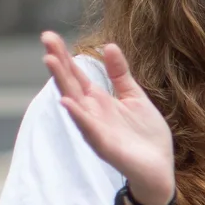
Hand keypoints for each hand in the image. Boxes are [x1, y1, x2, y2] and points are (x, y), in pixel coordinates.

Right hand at [42, 32, 174, 204]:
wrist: (159, 168)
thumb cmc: (146, 135)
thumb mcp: (134, 97)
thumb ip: (120, 75)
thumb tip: (109, 45)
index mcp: (99, 100)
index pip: (77, 74)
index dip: (64, 56)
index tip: (49, 36)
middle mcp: (92, 113)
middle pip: (70, 83)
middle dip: (58, 62)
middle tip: (45, 39)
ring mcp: (95, 129)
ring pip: (74, 103)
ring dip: (62, 82)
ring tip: (49, 60)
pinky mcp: (105, 145)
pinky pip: (88, 129)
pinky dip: (78, 116)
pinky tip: (67, 102)